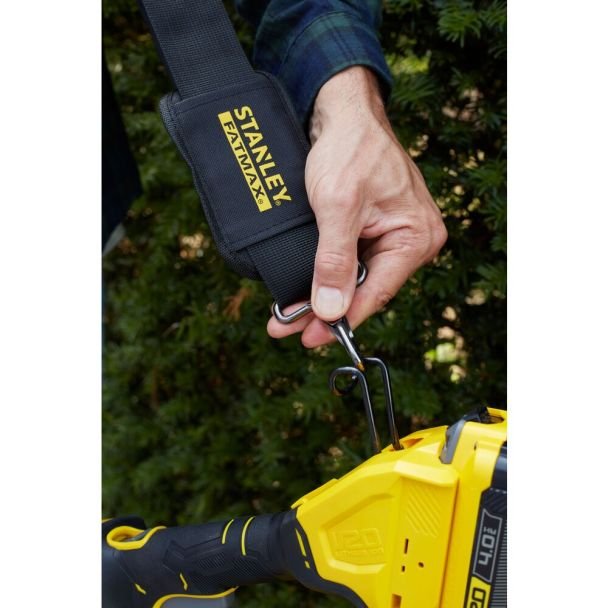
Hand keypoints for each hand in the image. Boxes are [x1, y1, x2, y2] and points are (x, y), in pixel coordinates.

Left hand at [267, 66, 446, 346]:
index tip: (312, 338)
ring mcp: (390, 236)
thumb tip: (332, 310)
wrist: (341, 112)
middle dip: (325, 311)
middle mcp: (408, 241)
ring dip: (321, 296)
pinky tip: (303, 290)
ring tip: (287, 316)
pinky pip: (349, 262)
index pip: (377, 292)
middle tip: (287, 330)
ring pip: (353, 279)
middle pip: (364, 290)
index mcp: (414, 236)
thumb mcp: (338, 206)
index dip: (342, 319)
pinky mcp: (371, 229)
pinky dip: (326, 275)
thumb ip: (336, 261)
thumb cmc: (349, 147)